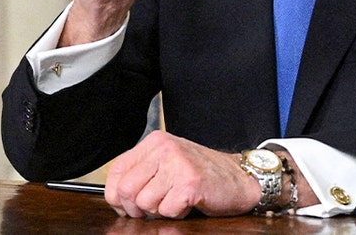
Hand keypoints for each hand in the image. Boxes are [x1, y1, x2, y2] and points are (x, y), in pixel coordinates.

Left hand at [104, 131, 259, 218]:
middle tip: (156, 207)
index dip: (116, 196)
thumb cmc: (202, 174)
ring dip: (160, 211)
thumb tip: (115, 198)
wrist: (240, 177)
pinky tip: (189, 202)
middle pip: (126, 190)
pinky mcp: (190, 182)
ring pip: (144, 203)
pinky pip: (167, 211)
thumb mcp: (167, 164)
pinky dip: (177, 214)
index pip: (116, 172)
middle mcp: (164, 148)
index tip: (126, 206)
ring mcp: (177, 164)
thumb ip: (142, 174)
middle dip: (137, 208)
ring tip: (176, 200)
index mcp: (154, 142)